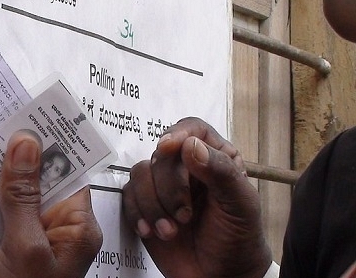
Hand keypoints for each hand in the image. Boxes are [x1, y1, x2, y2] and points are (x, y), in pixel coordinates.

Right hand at [0, 130, 101, 277]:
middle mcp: (56, 228)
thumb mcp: (25, 245)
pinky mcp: (8, 252)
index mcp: (77, 225)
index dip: (43, 148)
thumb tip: (25, 142)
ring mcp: (30, 241)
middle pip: (27, 185)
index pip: (66, 171)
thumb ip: (23, 194)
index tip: (20, 124)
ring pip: (0, 207)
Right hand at [122, 117, 271, 277]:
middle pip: (160, 154)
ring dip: (153, 205)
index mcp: (215, 158)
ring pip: (140, 174)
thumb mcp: (240, 205)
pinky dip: (138, 215)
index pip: (193, 129)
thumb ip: (221, 171)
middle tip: (185, 216)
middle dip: (169, 187)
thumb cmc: (238, 239)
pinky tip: (154, 232)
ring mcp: (164, 187)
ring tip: (171, 231)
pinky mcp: (146, 207)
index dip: (178, 133)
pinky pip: (128, 197)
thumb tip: (190, 145)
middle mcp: (187, 168)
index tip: (168, 148)